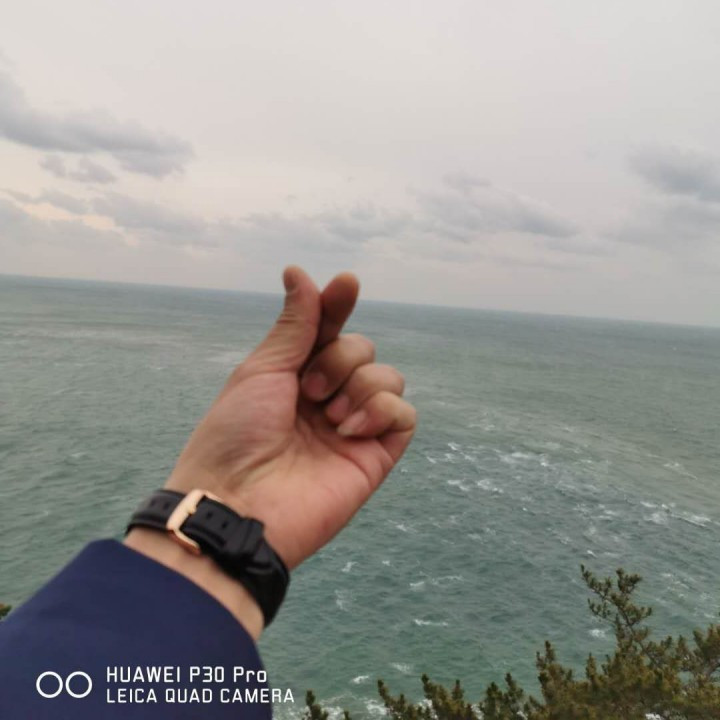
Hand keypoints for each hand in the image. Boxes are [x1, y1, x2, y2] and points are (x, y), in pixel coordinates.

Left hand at [126, 266, 415, 634]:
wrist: (239, 504)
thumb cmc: (236, 436)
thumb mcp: (263, 370)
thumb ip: (295, 325)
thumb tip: (299, 272)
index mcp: (296, 376)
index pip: (330, 330)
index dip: (339, 305)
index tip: (346, 283)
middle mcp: (328, 398)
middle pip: (363, 348)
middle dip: (339, 359)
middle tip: (308, 391)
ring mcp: (354, 426)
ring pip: (389, 377)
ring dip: (360, 386)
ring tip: (329, 417)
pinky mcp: (376, 455)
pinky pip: (405, 414)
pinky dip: (381, 411)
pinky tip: (349, 430)